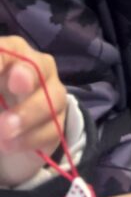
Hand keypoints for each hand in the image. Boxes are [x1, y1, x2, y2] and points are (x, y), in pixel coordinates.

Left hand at [0, 37, 65, 186]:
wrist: (6, 132)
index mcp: (13, 54)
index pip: (10, 50)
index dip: (1, 59)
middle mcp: (37, 67)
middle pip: (38, 66)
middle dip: (26, 74)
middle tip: (16, 86)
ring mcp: (52, 93)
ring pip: (51, 98)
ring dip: (27, 115)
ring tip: (3, 132)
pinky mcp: (58, 121)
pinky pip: (52, 128)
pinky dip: (29, 139)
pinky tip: (9, 146)